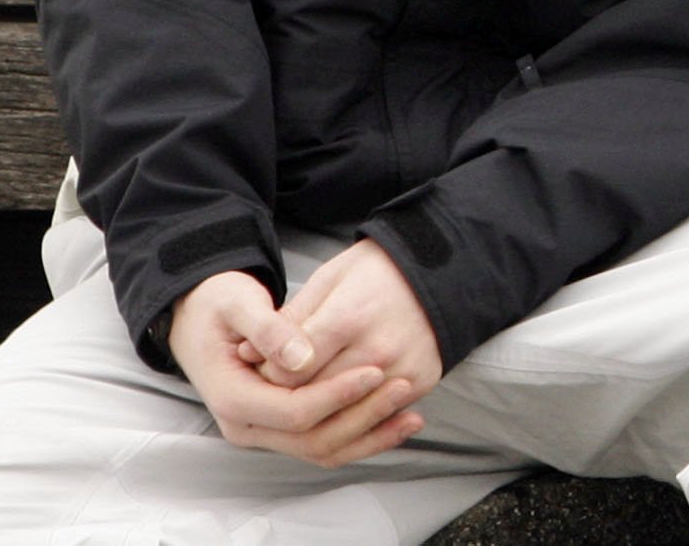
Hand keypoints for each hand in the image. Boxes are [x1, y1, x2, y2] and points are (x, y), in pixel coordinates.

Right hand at [167, 269, 425, 467]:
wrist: (199, 318)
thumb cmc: (219, 306)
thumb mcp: (238, 305)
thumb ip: (269, 330)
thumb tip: (300, 358)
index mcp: (233, 398)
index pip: (293, 412)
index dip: (337, 395)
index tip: (376, 371)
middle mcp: (246, 426)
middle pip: (311, 439)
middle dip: (360, 417)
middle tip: (401, 388)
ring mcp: (264, 432)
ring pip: (321, 448)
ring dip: (367, 434)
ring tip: (410, 412)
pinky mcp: (281, 428)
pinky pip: (323, 443)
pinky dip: (360, 436)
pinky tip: (395, 421)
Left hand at [268, 238, 444, 411]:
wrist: (442, 271)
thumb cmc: (377, 271)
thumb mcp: (328, 280)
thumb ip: (289, 321)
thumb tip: (247, 355)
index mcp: (349, 318)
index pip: (291, 373)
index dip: (269, 376)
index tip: (263, 369)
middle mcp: (378, 350)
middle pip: (315, 400)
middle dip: (289, 399)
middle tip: (276, 390)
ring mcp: (403, 370)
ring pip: (344, 418)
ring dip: (320, 415)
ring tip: (305, 401)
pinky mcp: (421, 382)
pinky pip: (377, 417)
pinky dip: (354, 416)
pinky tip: (340, 405)